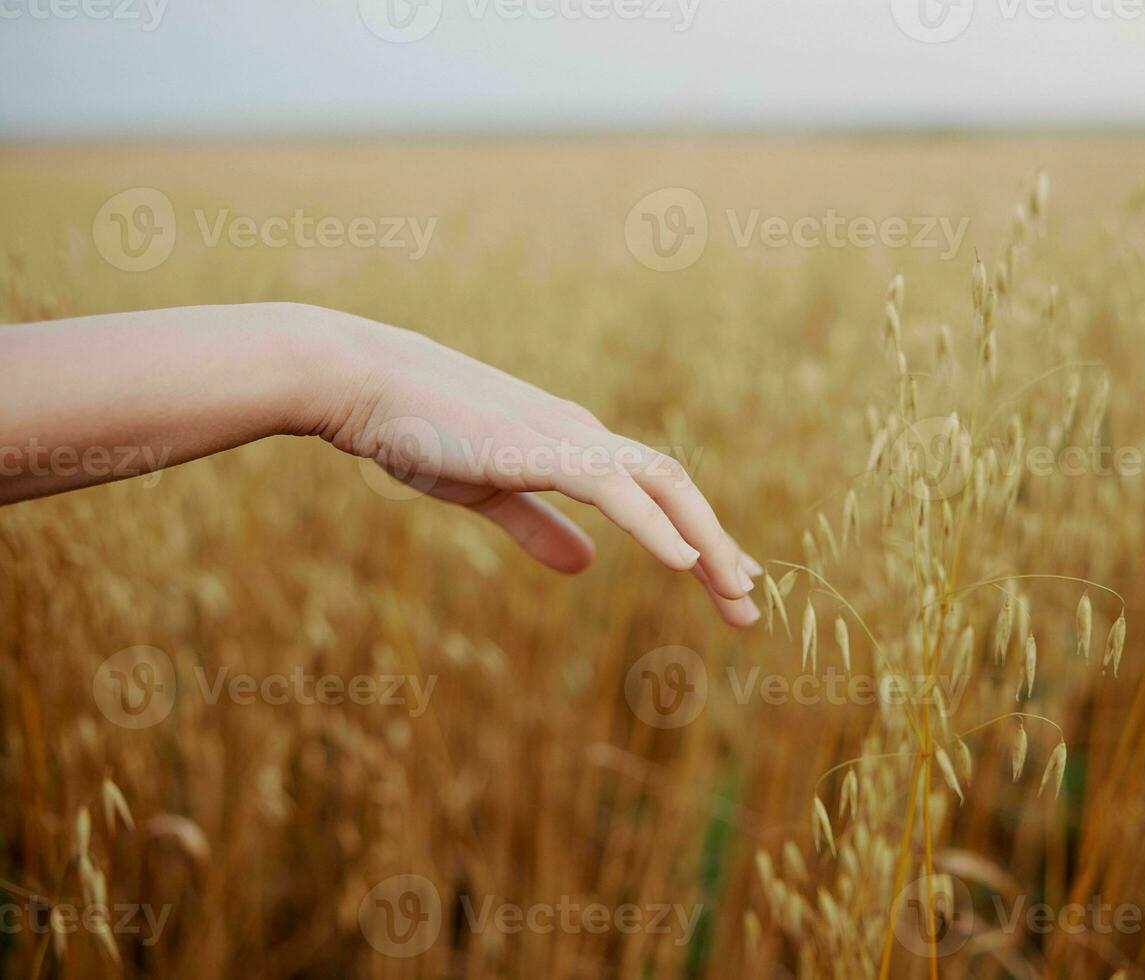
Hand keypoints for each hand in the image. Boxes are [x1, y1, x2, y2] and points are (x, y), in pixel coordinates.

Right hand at [318, 315, 763, 626]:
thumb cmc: (417, 431)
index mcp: (576, 447)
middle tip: (750, 603)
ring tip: (736, 591)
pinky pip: (614, 489)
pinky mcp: (540, 448)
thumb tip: (585, 566)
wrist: (364, 382)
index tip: (727, 579)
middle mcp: (586, 437)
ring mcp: (567, 438)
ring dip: (705, 541)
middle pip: (677, 491)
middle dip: (719, 549)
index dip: (698, 536)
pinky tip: (685, 560)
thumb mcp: (488, 492)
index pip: (657, 492)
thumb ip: (538, 526)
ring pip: (662, 487)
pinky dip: (655, 525)